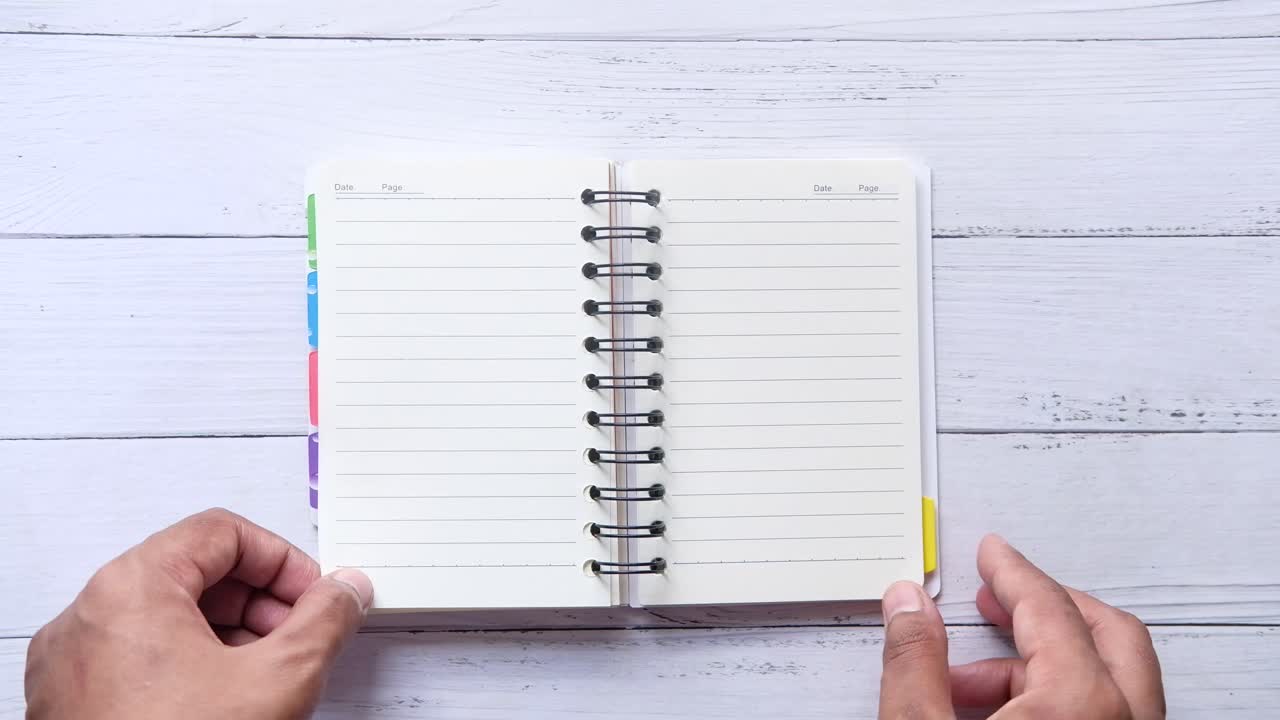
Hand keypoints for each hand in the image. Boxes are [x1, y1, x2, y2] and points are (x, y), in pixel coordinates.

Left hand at [25, 508, 372, 719]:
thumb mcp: (277, 680)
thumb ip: (323, 621)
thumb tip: (346, 591)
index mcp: (131, 588)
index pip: (223, 533)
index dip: (283, 561)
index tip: (314, 596)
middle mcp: (90, 616)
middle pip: (195, 573)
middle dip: (261, 603)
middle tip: (300, 636)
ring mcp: (75, 662)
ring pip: (169, 618)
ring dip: (231, 636)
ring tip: (269, 676)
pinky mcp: (73, 702)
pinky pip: (140, 658)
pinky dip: (191, 666)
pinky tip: (228, 702)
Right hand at [877, 534, 1164, 718]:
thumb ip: (914, 663)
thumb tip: (907, 604)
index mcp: (1081, 705)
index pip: (1049, 609)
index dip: (1012, 572)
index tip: (992, 552)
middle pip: (1108, 634)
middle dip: (1048, 606)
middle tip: (998, 596)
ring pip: (1112, 683)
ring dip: (1045, 664)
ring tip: (964, 681)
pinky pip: (1107, 718)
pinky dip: (1060, 702)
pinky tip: (993, 715)